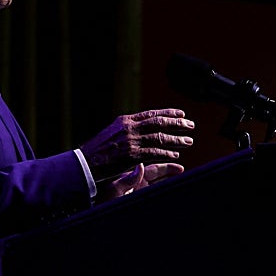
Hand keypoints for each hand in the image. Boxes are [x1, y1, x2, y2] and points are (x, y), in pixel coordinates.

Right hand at [79, 108, 194, 179]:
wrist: (85, 163)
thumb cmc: (98, 150)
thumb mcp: (112, 132)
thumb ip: (128, 129)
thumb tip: (142, 126)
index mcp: (125, 120)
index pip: (151, 113)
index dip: (168, 113)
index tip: (181, 113)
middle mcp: (130, 128)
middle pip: (159, 123)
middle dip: (177, 124)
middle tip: (190, 125)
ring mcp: (131, 141)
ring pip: (160, 137)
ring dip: (176, 140)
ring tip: (188, 141)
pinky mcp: (132, 155)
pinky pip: (154, 153)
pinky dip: (166, 154)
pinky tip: (175, 155)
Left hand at [95, 161, 184, 202]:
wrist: (101, 222)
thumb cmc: (104, 206)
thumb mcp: (115, 191)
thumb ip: (128, 179)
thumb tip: (141, 165)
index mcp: (132, 178)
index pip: (154, 169)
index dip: (167, 167)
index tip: (180, 168)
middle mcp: (138, 184)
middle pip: (159, 176)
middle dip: (171, 174)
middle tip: (185, 173)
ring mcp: (140, 194)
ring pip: (159, 186)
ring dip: (170, 184)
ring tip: (183, 184)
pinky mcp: (142, 203)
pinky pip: (157, 197)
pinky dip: (165, 195)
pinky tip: (174, 197)